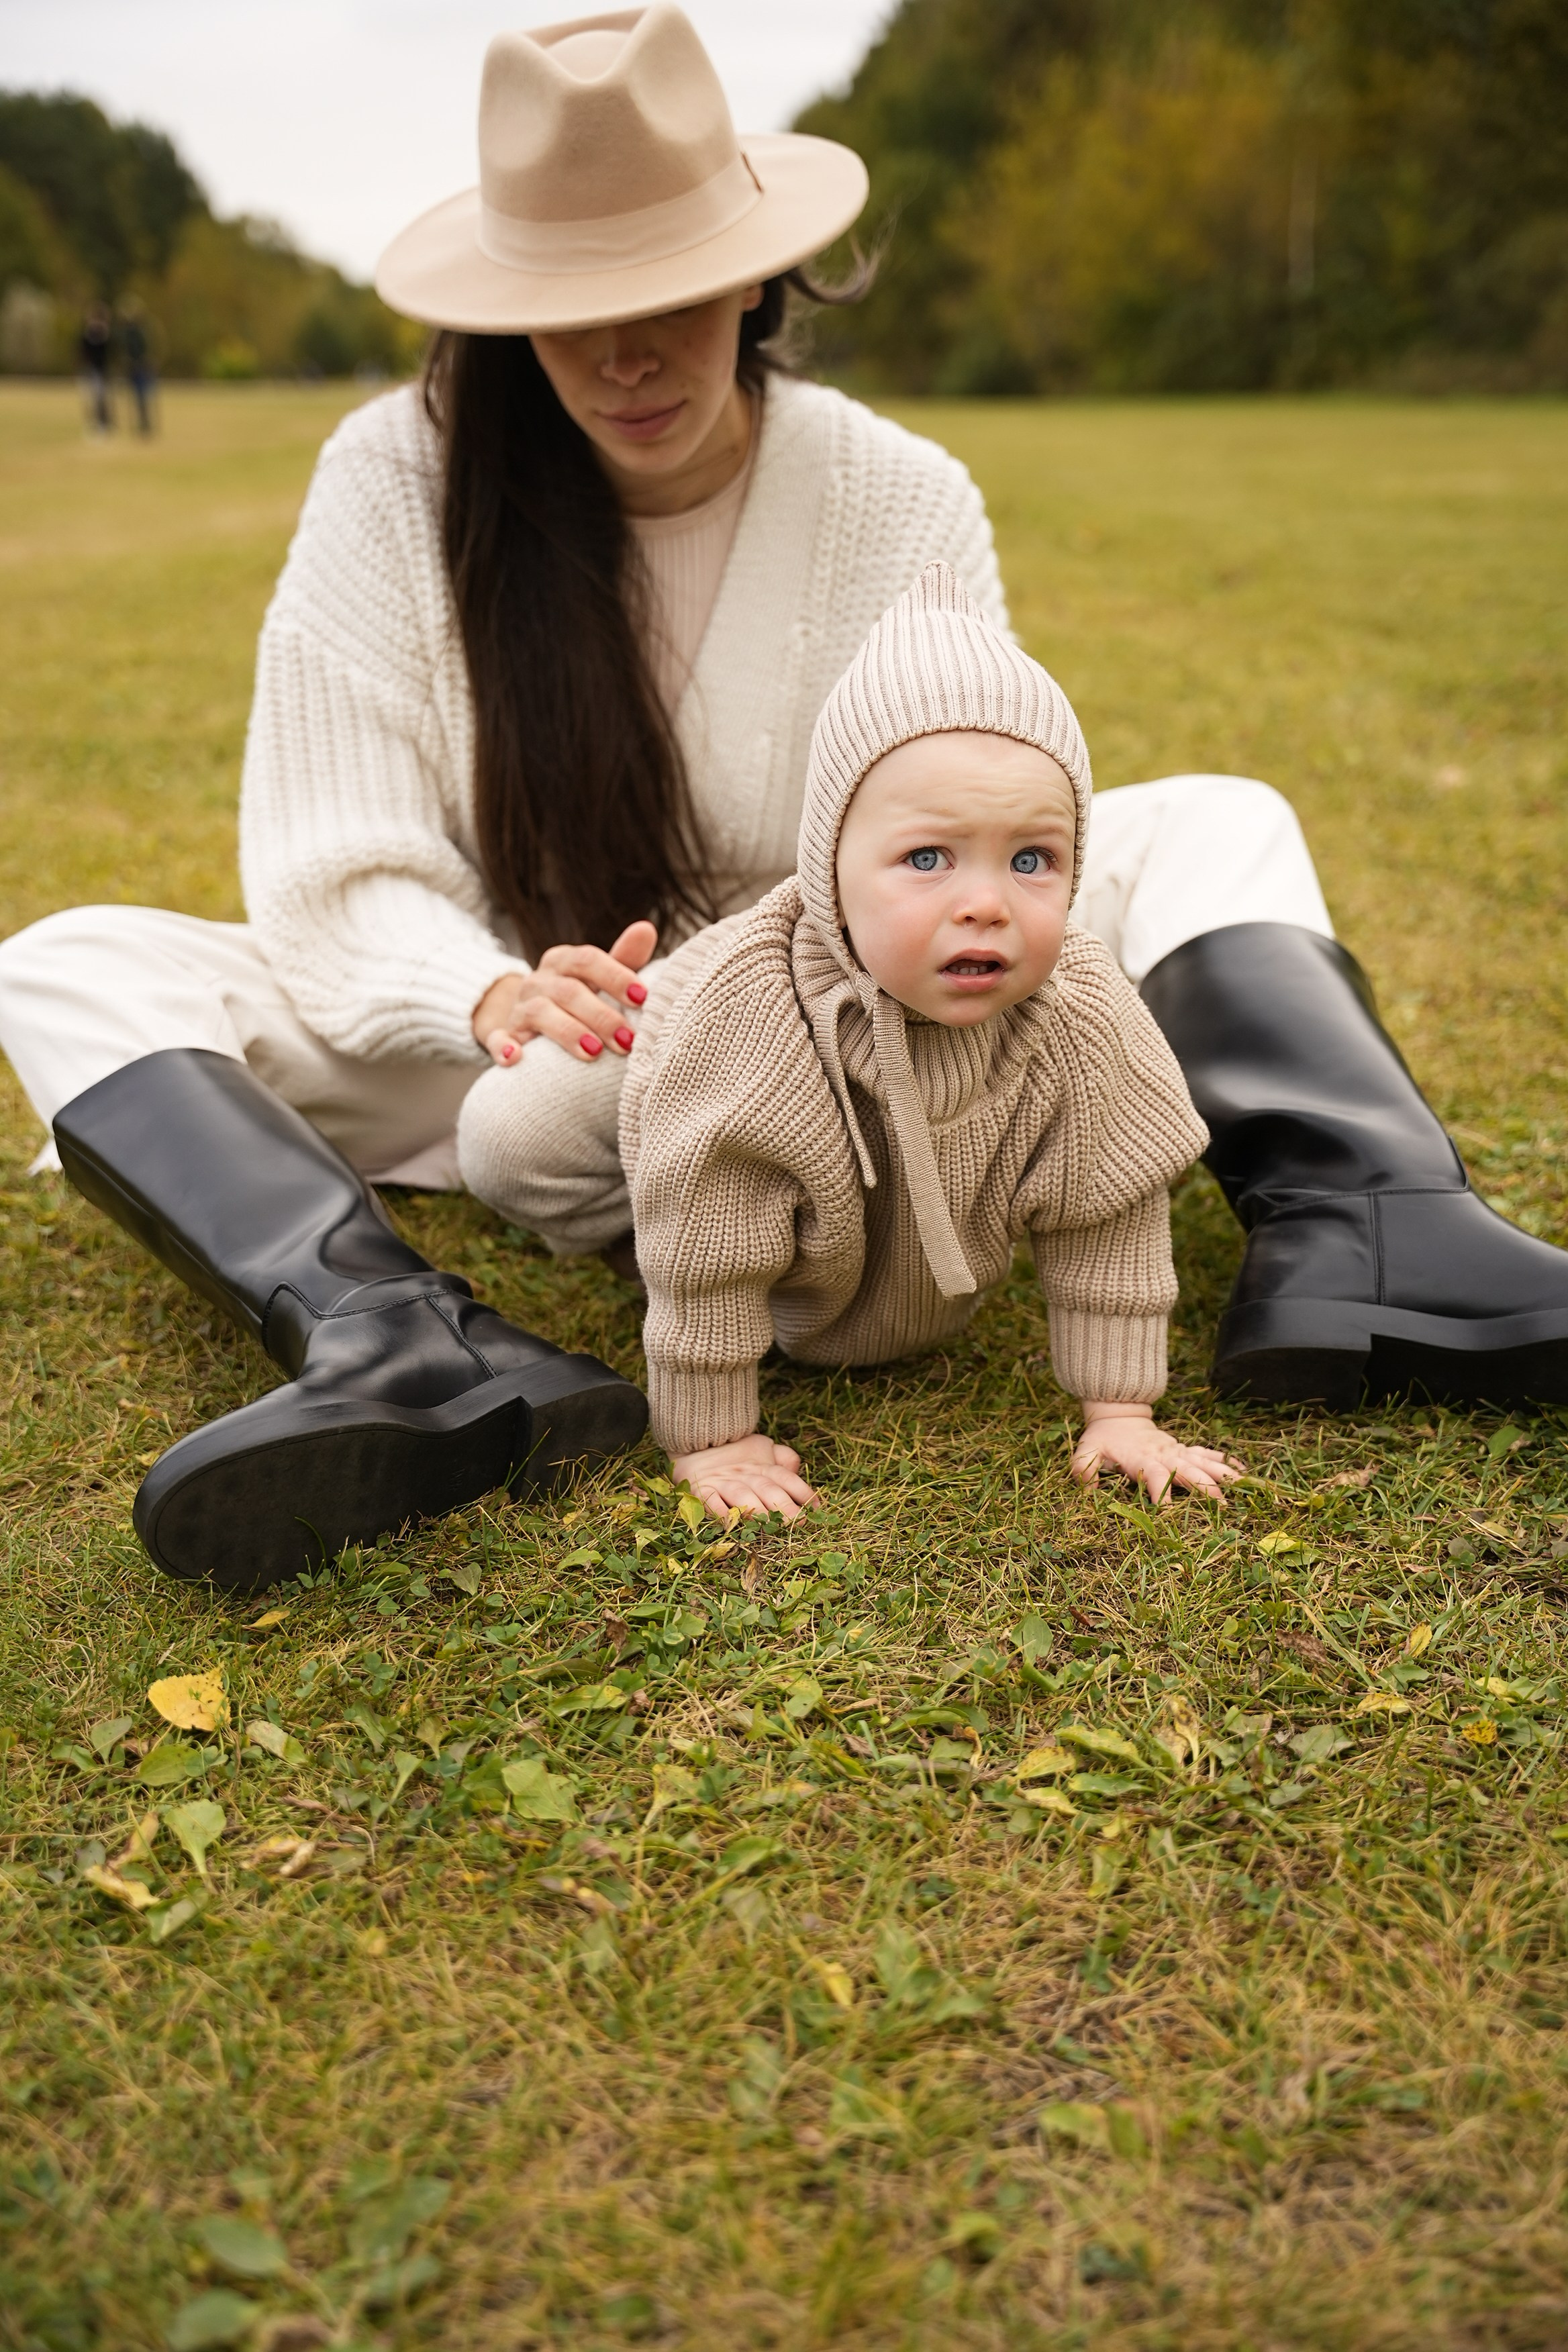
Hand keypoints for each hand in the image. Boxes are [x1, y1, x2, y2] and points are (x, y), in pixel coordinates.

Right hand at [473, 919, 656, 1066]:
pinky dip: (504, 1047)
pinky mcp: (505, 1036)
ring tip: (593, 1053)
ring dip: (568, 1032)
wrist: (526, 1022)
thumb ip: (623, 959)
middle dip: (601, 1016)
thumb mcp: (598, 980)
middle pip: (568, 991)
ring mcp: (519, 1008)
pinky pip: (499, 1040)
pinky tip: (516, 1058)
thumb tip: (646, 929)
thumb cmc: (577, 999)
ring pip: (540, 1012)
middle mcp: (539, 980)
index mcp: (563, 962)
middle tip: (627, 1041)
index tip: (642, 998)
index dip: (615, 976)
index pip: (587, 960)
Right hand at [671, 1435, 819, 1523]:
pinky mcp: (701, 1488)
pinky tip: (730, 1523)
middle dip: (784, 1507)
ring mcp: (723, 1482)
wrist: (696, 1441)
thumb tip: (797, 1468)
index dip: (801, 1491)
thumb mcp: (762, 1449)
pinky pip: (710, 1500)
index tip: (815, 1507)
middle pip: (768, 1490)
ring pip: (742, 1496)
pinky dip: (719, 1511)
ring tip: (769, 1525)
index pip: (786, 1478)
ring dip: (756, 1511)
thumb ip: (783, 1457)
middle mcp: (745, 1474)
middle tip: (797, 1522)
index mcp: (762, 1466)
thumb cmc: (735, 1452)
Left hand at [1071, 1401, 1244, 1503]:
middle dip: (1205, 1487)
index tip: (1168, 1509)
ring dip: (1223, 1475)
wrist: (1119, 1416)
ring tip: (1243, 1488)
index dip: (1161, 1489)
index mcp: (1142, 1458)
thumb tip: (1087, 1486)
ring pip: (1204, 1462)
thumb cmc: (1103, 1440)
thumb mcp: (1087, 1451)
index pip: (1154, 1474)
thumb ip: (1085, 1467)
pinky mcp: (1185, 1450)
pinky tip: (1244, 1473)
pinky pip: (1208, 1455)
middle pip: (1188, 1469)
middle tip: (1223, 1505)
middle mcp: (1165, 1454)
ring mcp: (1178, 1451)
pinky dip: (1226, 1462)